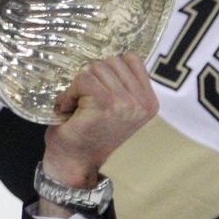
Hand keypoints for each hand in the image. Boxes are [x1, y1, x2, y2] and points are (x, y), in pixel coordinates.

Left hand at [41, 53, 157, 187]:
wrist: (74, 162)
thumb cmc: (89, 133)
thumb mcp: (115, 106)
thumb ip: (121, 84)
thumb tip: (111, 55)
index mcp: (149, 101)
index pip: (131, 59)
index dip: (108, 71)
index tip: (99, 94)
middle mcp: (142, 102)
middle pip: (111, 61)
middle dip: (92, 78)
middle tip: (86, 104)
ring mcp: (126, 102)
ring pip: (95, 68)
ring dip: (79, 86)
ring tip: (79, 107)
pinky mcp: (106, 103)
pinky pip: (83, 79)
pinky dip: (70, 92)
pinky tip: (70, 109)